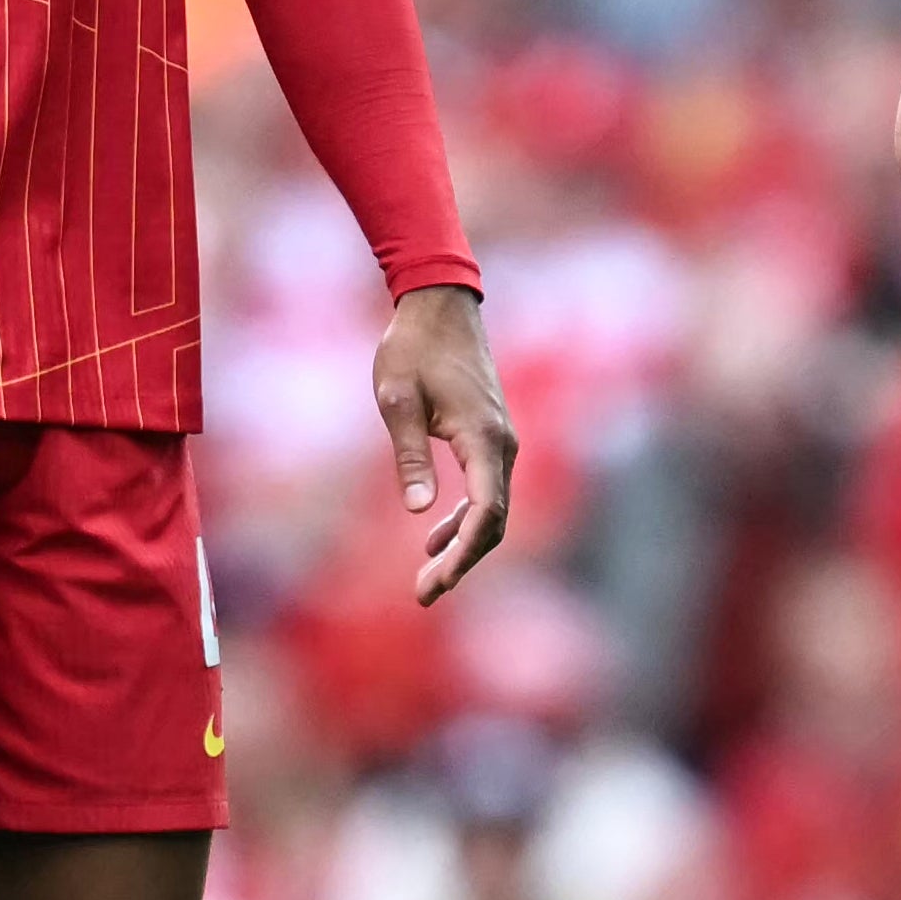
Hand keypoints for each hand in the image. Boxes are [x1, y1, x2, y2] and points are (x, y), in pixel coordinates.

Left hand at [374, 283, 520, 604]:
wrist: (440, 304)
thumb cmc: (413, 348)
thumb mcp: (397, 401)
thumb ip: (409, 456)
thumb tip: (417, 511)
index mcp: (483, 437)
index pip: (487, 510)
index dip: (466, 552)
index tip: (439, 581)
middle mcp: (503, 444)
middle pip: (494, 519)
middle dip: (462, 561)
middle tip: (423, 594)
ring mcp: (502, 441)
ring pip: (493, 508)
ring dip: (464, 545)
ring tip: (427, 579)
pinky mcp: (491, 437)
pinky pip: (487, 490)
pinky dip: (465, 519)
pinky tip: (434, 538)